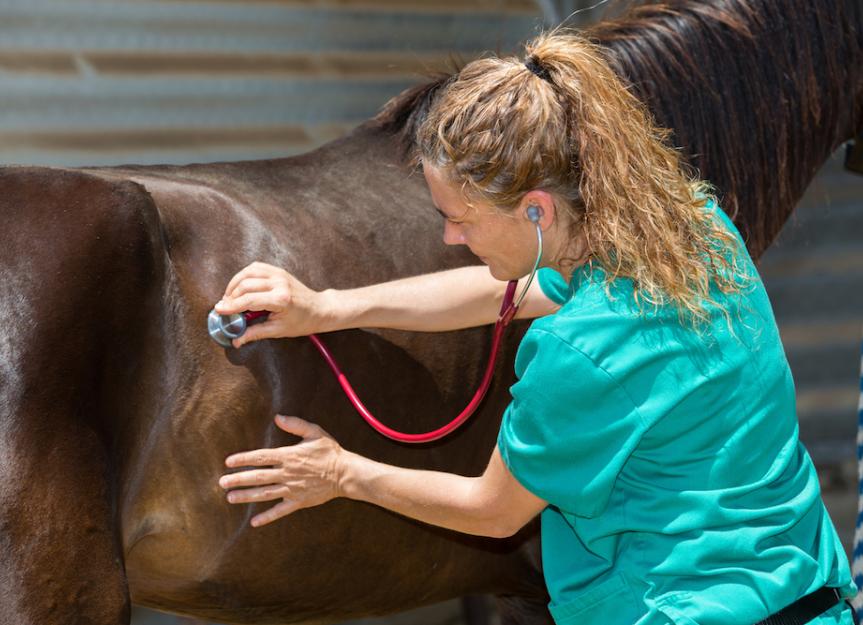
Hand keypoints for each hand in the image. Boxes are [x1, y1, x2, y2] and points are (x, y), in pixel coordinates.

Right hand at [214, 261, 333, 346]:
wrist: (319, 309)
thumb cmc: (301, 322)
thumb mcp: (278, 331)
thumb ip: (255, 333)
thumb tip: (237, 340)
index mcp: (281, 299)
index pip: (249, 300)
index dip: (231, 306)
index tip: (219, 310)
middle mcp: (279, 283)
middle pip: (245, 285)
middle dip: (231, 296)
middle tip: (224, 307)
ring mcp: (279, 274)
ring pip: (247, 273)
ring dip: (234, 284)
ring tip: (229, 297)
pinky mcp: (278, 270)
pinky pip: (255, 268)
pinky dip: (243, 275)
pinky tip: (239, 286)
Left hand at [219, 415, 343, 526]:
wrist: (345, 473)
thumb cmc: (330, 451)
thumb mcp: (315, 432)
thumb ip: (295, 424)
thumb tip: (278, 417)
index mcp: (289, 456)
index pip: (261, 457)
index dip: (243, 459)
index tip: (228, 462)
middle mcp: (287, 473)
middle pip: (258, 477)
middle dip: (238, 479)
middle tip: (222, 482)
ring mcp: (292, 489)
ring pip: (265, 493)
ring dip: (246, 496)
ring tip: (230, 498)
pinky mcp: (299, 501)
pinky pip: (280, 510)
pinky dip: (267, 517)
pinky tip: (254, 522)